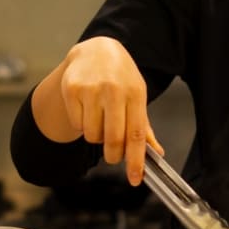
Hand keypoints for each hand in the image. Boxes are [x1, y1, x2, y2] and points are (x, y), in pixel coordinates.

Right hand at [57, 37, 161, 185]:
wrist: (96, 49)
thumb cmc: (120, 76)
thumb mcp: (137, 94)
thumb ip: (143, 125)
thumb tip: (156, 153)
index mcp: (135, 93)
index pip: (136, 134)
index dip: (135, 160)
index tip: (134, 179)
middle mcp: (113, 90)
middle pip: (112, 139)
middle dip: (113, 155)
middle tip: (113, 156)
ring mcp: (91, 89)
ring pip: (92, 135)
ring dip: (96, 137)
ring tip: (100, 120)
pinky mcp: (72, 89)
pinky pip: (77, 125)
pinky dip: (82, 125)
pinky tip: (87, 109)